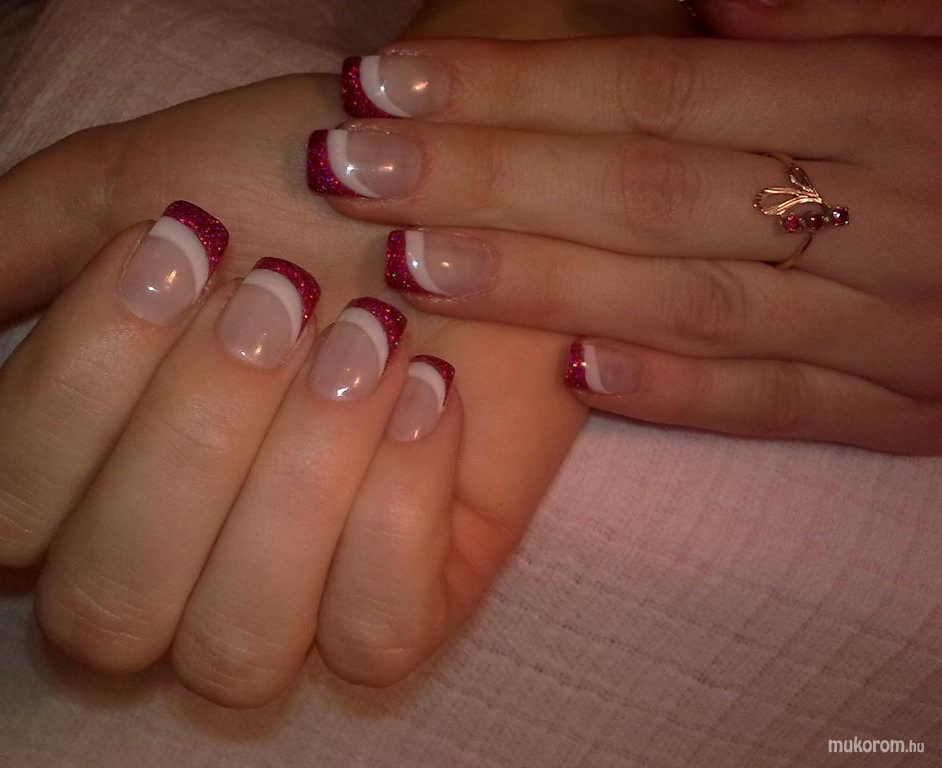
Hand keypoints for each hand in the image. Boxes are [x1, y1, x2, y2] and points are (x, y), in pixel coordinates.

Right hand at [0, 74, 583, 706]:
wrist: (450, 193)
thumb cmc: (280, 197)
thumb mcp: (110, 195)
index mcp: (74, 481)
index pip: (0, 510)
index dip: (80, 383)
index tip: (177, 243)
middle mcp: (165, 568)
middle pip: (109, 603)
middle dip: (195, 434)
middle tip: (278, 294)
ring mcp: (287, 601)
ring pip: (236, 648)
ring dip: (298, 479)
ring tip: (365, 340)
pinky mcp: (402, 604)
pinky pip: (373, 636)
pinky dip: (398, 509)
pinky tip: (427, 393)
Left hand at [309, 28, 941, 453]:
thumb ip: (842, 8)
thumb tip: (702, 4)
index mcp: (895, 103)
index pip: (659, 93)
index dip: (514, 89)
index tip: (387, 86)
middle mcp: (885, 219)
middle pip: (646, 195)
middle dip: (487, 180)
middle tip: (351, 169)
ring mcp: (900, 328)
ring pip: (692, 305)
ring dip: (545, 287)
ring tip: (413, 266)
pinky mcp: (915, 406)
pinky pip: (790, 406)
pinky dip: (685, 395)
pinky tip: (578, 381)